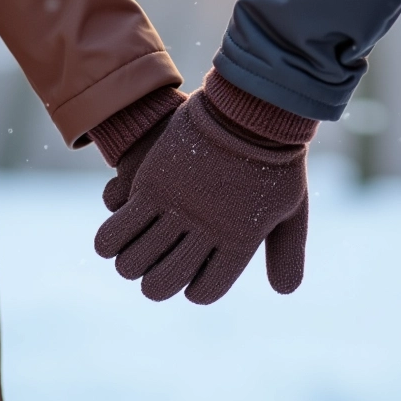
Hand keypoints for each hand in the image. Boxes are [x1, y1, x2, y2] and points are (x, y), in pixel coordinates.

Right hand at [94, 74, 316, 303]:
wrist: (251, 108)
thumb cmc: (276, 160)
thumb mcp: (291, 209)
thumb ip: (286, 253)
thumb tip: (284, 292)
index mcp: (239, 242)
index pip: (205, 290)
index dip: (194, 290)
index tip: (192, 280)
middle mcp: (206, 232)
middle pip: (162, 283)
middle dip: (154, 284)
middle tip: (153, 272)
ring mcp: (177, 208)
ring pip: (134, 262)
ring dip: (129, 265)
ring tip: (131, 259)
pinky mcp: (152, 185)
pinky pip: (118, 230)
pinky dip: (109, 242)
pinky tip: (111, 242)